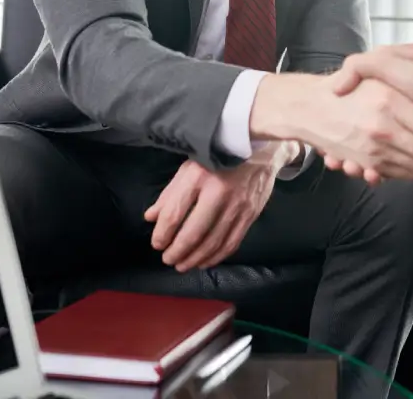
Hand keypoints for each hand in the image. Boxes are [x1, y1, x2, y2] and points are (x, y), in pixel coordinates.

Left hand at [143, 145, 294, 271]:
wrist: (261, 147)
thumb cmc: (219, 155)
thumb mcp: (190, 167)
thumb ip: (170, 194)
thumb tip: (151, 217)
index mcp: (198, 177)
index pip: (174, 213)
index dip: (162, 234)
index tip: (157, 244)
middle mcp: (218, 193)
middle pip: (193, 233)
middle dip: (177, 251)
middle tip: (167, 259)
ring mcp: (238, 205)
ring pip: (213, 242)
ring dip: (195, 258)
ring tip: (182, 265)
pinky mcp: (251, 214)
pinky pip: (232, 242)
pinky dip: (217, 256)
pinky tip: (206, 261)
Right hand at [250, 61, 412, 183]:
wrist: (307, 108)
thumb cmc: (350, 83)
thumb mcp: (377, 61)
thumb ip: (407, 59)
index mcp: (389, 101)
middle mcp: (382, 127)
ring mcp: (373, 148)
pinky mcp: (365, 162)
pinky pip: (396, 174)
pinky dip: (406, 171)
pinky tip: (411, 159)